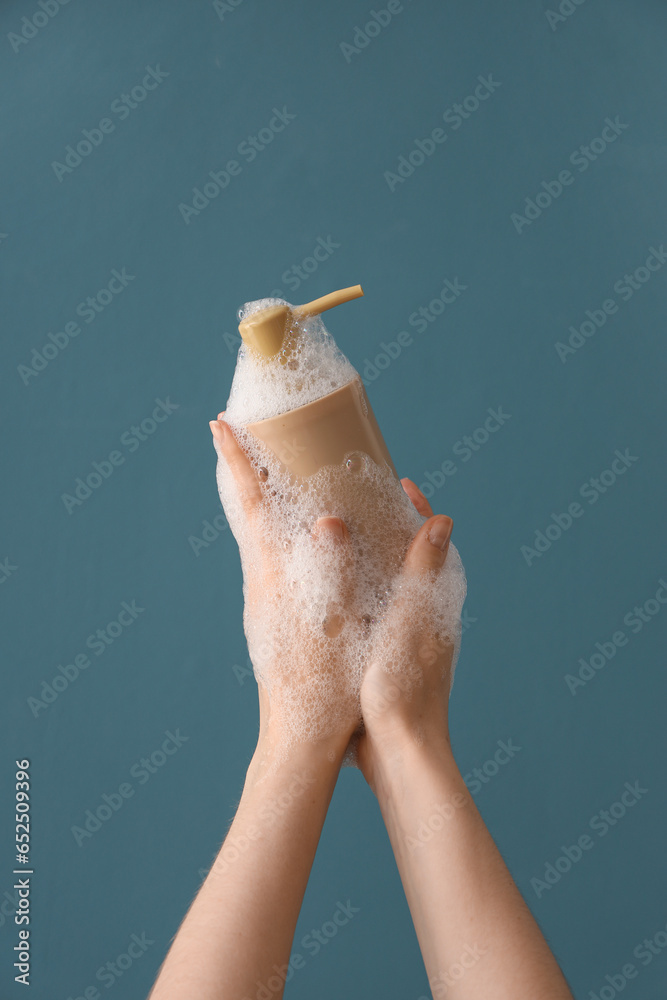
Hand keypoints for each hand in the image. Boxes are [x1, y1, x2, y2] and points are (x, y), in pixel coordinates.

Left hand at [210, 415, 361, 760]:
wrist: (300, 739)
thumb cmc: (326, 687)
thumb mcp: (341, 627)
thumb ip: (337, 571)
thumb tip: (328, 520)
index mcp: (276, 577)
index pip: (252, 506)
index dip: (235, 462)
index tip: (220, 424)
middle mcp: (262, 582)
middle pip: (245, 512)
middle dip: (240, 470)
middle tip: (243, 434)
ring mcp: (264, 599)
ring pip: (255, 534)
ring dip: (256, 497)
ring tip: (268, 469)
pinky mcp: (272, 615)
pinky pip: (268, 554)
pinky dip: (272, 526)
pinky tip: (294, 534)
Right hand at [355, 480, 454, 791]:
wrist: (401, 754)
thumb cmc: (406, 689)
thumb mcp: (409, 620)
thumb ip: (422, 572)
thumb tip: (443, 520)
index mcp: (434, 603)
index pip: (429, 542)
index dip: (415, 510)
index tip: (397, 481)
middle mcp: (426, 617)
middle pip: (410, 560)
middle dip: (392, 529)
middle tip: (363, 502)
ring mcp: (408, 640)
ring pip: (391, 587)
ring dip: (373, 560)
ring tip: (343, 537)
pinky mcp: (388, 661)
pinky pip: (374, 614)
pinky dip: (360, 593)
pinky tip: (333, 594)